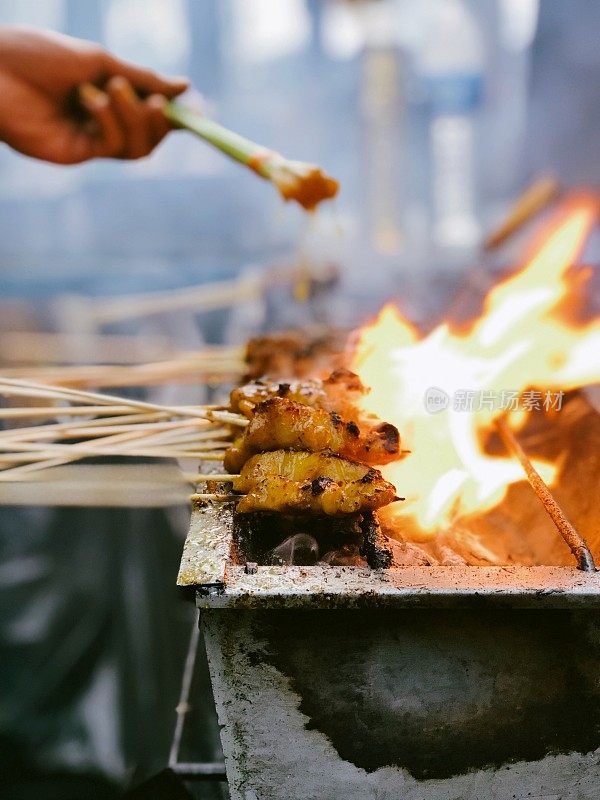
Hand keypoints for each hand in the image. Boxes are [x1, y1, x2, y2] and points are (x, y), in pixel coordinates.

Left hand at [0, 26, 188, 163]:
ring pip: (137, 146)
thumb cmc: (39, 56)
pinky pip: (111, 146)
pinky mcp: (77, 153)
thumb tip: (186, 87)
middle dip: (159, 119)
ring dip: (135, 118)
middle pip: (152, 135)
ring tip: (115, 89)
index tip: (200, 109)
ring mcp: (92, 139)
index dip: (178, 114)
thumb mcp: (99, 60)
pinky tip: (90, 100)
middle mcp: (104, 119)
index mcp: (110, 92)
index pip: (154, 111)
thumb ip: (142, 78)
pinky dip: (109, 121)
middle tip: (155, 101)